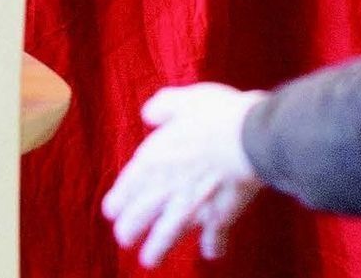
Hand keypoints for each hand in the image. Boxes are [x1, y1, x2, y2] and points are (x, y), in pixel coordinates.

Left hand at [104, 83, 264, 267]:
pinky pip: (213, 238)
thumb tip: (148, 113)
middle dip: (129, 230)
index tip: (112, 212)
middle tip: (125, 238)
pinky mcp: (218, 218)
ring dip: (157, 249)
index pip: (126, 189)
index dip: (117, 202)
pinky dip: (213, 246)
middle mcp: (166, 189)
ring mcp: (191, 207)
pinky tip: (212, 251)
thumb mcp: (183, 99)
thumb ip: (163, 106)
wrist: (248, 138)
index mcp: (153, 160)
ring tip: (150, 260)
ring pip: (166, 237)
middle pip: (139, 217)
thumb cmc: (215, 114)